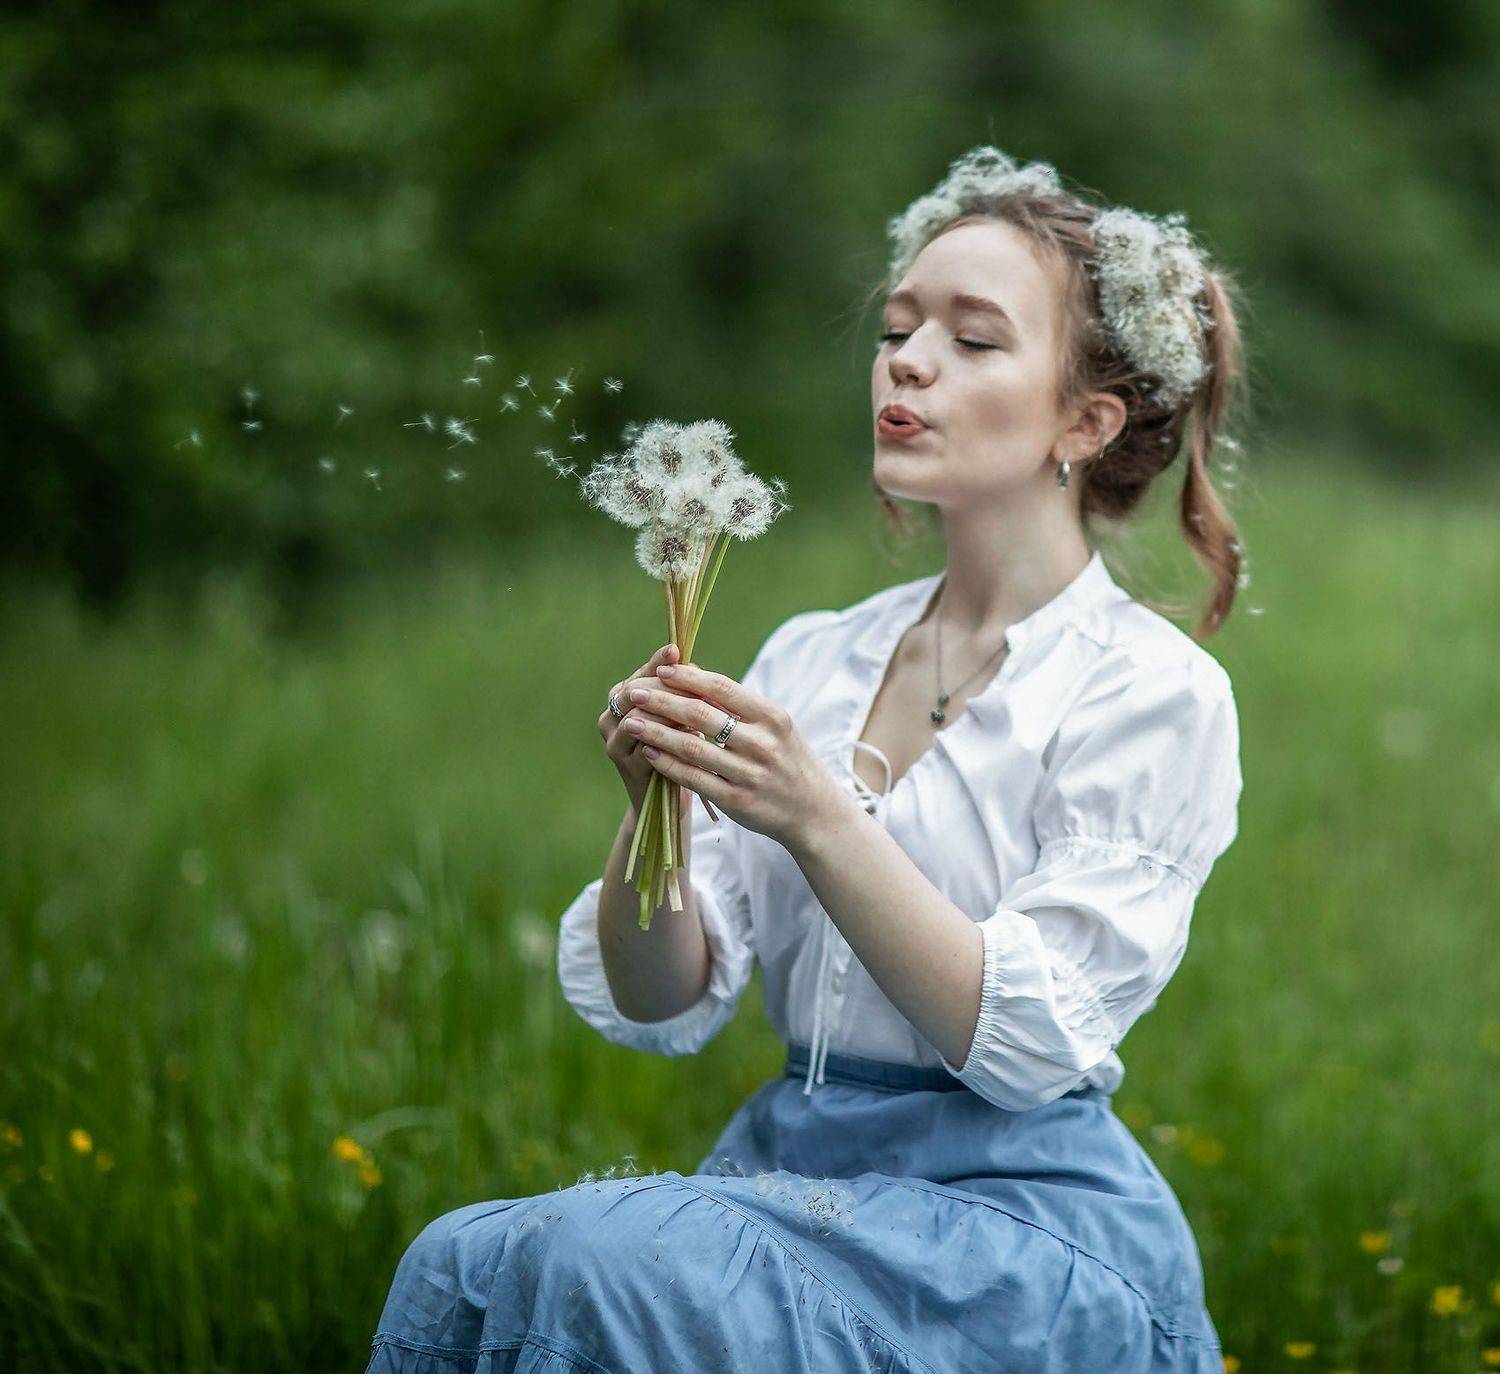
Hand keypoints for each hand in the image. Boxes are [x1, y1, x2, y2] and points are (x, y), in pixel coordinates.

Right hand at [599, 644, 712, 819]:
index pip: (639, 673)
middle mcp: (609, 718)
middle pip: (632, 692)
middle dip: (662, 685)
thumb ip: (682, 691)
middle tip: (690, 680)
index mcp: (620, 698)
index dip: (657, 662)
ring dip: (666, 712)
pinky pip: (645, 746)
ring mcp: (614, 744)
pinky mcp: (627, 767)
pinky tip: (692, 734)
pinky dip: (668, 737)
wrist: (668, 797)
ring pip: (635, 718)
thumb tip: (693, 667)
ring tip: (695, 708)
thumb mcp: (681, 714)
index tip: (675, 650)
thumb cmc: (679, 747)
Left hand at [619, 660, 846, 849]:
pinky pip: (694, 779)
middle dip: (661, 702)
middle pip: (701, 715)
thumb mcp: (775, 728)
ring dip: (656, 733)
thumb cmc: (788, 761)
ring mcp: (750, 774)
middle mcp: (763, 743)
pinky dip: (667, 764)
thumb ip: (738, 707)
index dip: (687, 678)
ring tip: (630, 722)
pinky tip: (649, 753)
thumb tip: (691, 678)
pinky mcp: (737, 801)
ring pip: (692, 748)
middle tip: (633, 693)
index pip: (721, 688)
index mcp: (772, 717)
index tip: (660, 670)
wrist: (814, 812)